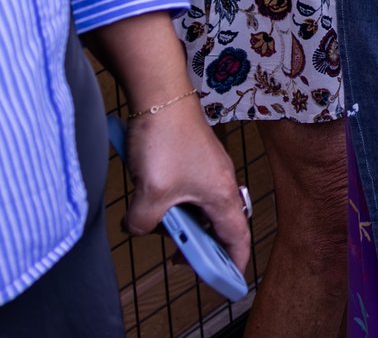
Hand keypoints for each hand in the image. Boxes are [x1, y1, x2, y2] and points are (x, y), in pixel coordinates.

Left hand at [122, 102, 252, 274]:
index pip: (237, 238)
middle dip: (200, 246)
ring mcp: (207, 170)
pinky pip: (188, 193)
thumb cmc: (165, 140)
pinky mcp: (192, 160)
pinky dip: (174, 205)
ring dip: (181, 223)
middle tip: (178, 259)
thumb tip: (139, 227)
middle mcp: (220, 184)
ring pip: (199, 209)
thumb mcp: (150, 193)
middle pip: (218, 227)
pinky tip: (151, 202)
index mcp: (221, 195)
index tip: (225, 282)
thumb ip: (144, 223)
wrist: (160, 95)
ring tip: (159, 227)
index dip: (233, 263)